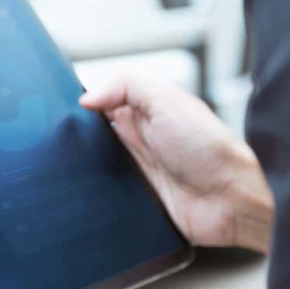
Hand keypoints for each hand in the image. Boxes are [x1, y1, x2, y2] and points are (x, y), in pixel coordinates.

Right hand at [80, 76, 272, 251]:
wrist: (230, 201)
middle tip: (59, 140)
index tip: (61, 111)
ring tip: (65, 165)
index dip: (82, 106)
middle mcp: (139, 140)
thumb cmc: (209, 149)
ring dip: (80, 166)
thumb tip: (85, 98)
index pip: (103, 104)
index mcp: (146, 112)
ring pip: (93, 165)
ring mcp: (136, 170)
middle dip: (74, 137)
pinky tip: (80, 191)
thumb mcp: (167, 101)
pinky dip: (92, 192)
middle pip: (93, 136)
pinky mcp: (134, 199)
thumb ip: (126, 86)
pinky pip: (103, 194)